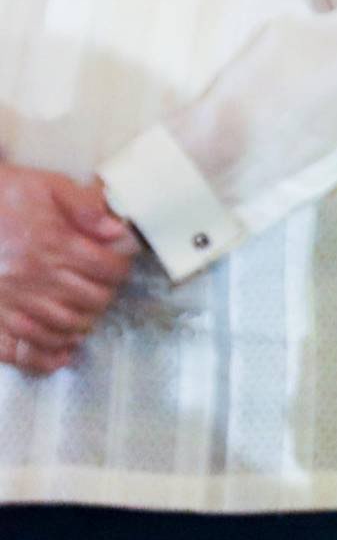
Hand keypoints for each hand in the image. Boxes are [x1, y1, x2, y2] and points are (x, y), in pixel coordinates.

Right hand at [0, 166, 138, 375]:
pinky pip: (23, 349)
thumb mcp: (44, 185)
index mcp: (54, 244)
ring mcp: (13, 300)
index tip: (117, 262)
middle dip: (105, 294)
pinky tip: (61, 351)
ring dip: (83, 322)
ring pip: (66, 326)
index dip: (120, 266)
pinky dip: (47, 355)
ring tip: (84, 312)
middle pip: (94, 300)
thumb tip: (116, 229)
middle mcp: (36, 276)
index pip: (109, 268)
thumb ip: (82, 205)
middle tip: (101, 286)